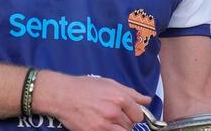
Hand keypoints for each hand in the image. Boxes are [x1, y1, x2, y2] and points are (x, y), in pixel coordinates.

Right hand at [34, 71, 151, 130]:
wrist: (63, 95)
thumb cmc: (85, 87)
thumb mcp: (110, 84)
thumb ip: (131, 93)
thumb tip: (147, 100)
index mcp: (120, 98)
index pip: (139, 114)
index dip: (134, 114)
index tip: (129, 113)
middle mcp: (114, 112)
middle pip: (131, 125)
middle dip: (125, 122)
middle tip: (115, 116)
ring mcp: (104, 125)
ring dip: (118, 129)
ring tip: (109, 122)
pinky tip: (103, 126)